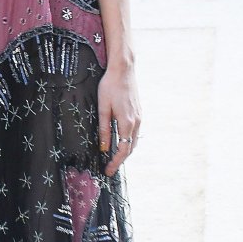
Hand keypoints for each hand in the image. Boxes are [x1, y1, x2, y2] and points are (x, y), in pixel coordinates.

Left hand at [97, 63, 140, 177]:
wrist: (123, 70)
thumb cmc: (109, 87)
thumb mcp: (103, 108)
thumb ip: (104, 129)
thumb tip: (104, 148)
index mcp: (127, 122)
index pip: (123, 150)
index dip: (116, 163)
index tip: (108, 171)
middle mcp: (136, 122)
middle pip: (130, 148)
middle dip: (120, 160)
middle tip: (109, 169)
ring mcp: (139, 117)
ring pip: (134, 141)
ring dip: (125, 151)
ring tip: (114, 158)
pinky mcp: (139, 112)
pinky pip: (135, 133)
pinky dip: (128, 142)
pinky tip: (120, 142)